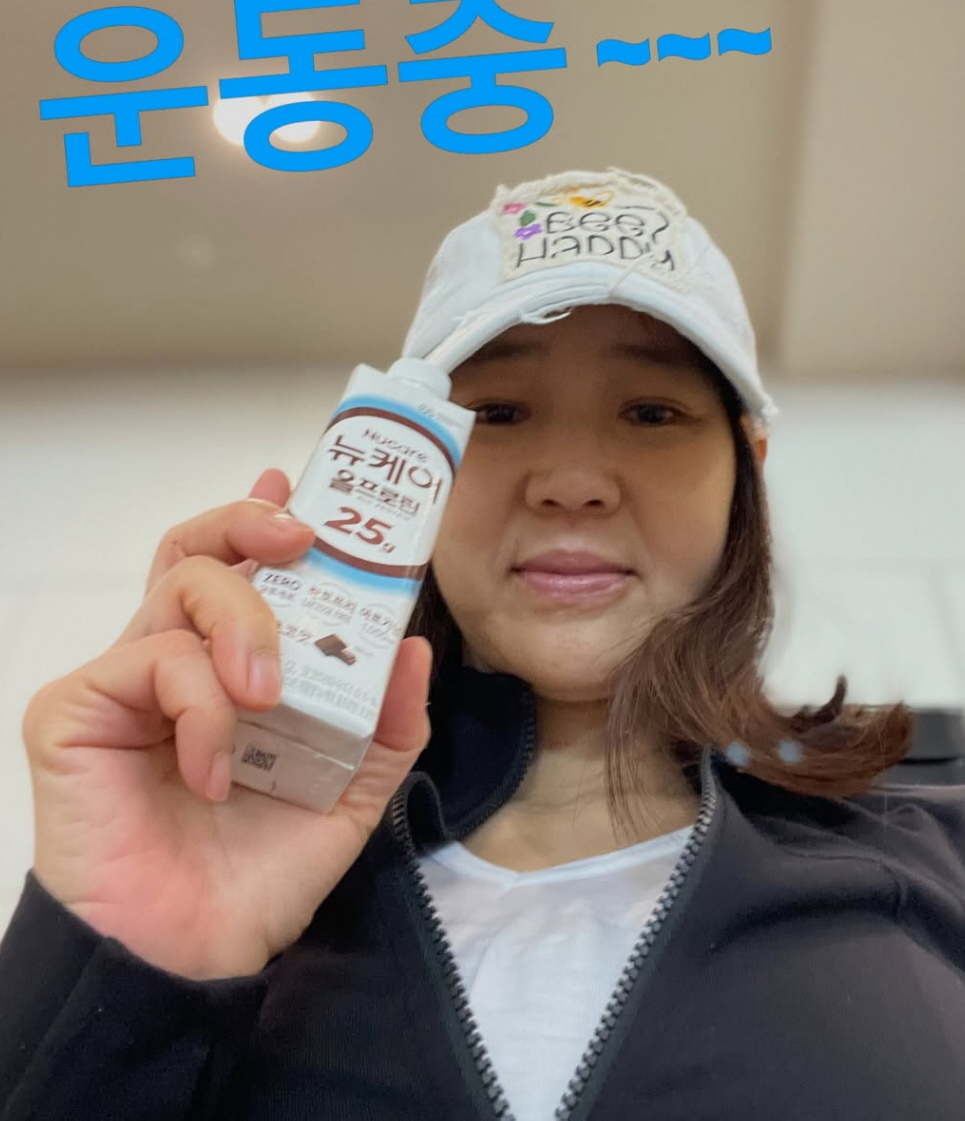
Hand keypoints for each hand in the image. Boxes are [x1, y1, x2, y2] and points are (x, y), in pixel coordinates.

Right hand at [22, 469, 431, 979]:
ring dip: (244, 626)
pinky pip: (149, 662)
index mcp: (228, 672)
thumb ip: (387, 725)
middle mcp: (172, 662)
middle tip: (299, 536)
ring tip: (269, 696)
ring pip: (179, 587)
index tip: (293, 481)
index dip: (258, 520)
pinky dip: (200, 706)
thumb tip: (414, 648)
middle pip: (193, 549)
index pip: (237, 573)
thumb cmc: (256, 875)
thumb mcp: (348, 795)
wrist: (191, 957)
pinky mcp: (75, 711)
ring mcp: (120, 683)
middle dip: (247, 523)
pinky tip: (213, 772)